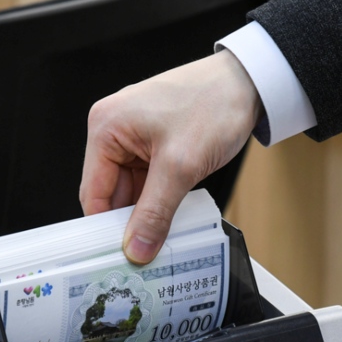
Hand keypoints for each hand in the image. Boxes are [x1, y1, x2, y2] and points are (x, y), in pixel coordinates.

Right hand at [80, 49, 261, 263]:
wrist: (248, 83)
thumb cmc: (213, 104)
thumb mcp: (181, 165)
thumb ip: (155, 212)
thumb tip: (136, 248)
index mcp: (106, 127)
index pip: (93, 192)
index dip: (105, 228)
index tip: (120, 257)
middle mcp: (115, 130)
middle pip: (112, 193)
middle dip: (130, 222)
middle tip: (147, 253)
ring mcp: (136, 136)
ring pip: (133, 190)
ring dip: (149, 212)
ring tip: (165, 236)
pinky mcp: (156, 143)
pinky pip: (150, 180)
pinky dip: (161, 199)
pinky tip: (174, 216)